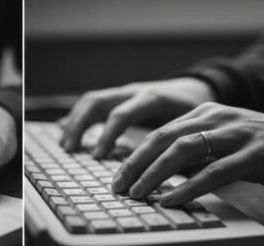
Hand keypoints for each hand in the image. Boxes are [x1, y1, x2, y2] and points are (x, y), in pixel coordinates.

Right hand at [59, 78, 214, 157]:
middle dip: (80, 126)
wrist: (198, 87)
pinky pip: (94, 102)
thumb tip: (163, 176)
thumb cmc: (196, 111)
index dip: (107, 135)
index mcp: (152, 98)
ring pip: (92, 100)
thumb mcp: (192, 126)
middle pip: (98, 102)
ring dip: (75, 121)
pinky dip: (78, 115)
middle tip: (71, 150)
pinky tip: (66, 129)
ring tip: (66, 144)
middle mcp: (135, 91)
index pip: (122, 114)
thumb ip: (176, 146)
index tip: (98, 156)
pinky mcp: (120, 96)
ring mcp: (125, 92)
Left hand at [111, 103, 263, 206]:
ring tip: (139, 193)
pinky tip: (172, 199)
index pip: (160, 132)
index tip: (118, 177)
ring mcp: (234, 134)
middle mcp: (216, 118)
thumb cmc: (263, 148)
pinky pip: (214, 171)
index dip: (135, 155)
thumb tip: (164, 174)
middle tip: (119, 187)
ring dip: (155, 174)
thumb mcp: (224, 143)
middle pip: (164, 138)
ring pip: (183, 150)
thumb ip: (197, 153)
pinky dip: (188, 187)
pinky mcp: (253, 154)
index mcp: (205, 114)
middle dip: (136, 164)